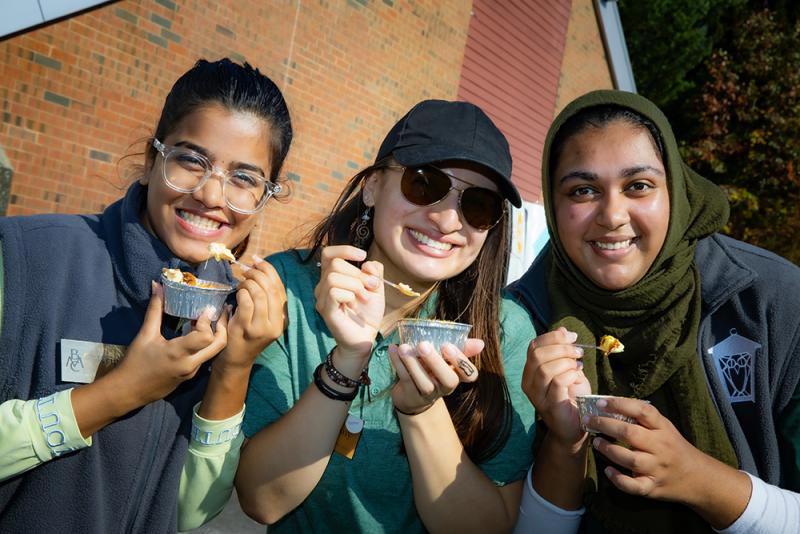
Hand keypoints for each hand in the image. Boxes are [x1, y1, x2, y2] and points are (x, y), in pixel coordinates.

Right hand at [112, 281, 227, 406]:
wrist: (129, 391)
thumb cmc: (135, 362)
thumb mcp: (145, 335)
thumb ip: (155, 310)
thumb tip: (158, 286)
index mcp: (178, 353)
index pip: (206, 337)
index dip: (207, 322)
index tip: (204, 309)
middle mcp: (190, 364)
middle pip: (219, 345)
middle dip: (222, 327)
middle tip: (221, 311)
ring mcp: (192, 371)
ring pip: (214, 352)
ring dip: (216, 335)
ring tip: (212, 319)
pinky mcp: (191, 376)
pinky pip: (205, 358)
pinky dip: (207, 344)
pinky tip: (200, 333)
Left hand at [215, 255, 286, 372]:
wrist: (236, 360)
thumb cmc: (246, 334)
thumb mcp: (261, 316)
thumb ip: (264, 298)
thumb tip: (259, 269)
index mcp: (283, 318)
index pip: (280, 289)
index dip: (269, 271)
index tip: (257, 260)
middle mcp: (277, 323)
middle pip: (271, 290)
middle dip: (258, 274)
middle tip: (246, 269)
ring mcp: (263, 327)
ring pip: (260, 295)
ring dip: (248, 283)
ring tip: (240, 282)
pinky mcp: (247, 329)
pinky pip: (247, 303)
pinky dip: (242, 293)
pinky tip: (237, 293)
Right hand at [314, 246, 383, 359]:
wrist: (366, 337)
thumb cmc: (368, 313)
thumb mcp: (376, 287)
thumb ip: (374, 272)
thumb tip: (367, 263)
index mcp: (332, 277)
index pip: (328, 253)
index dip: (345, 250)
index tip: (362, 255)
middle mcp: (323, 286)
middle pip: (334, 264)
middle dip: (358, 273)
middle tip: (372, 287)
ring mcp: (322, 299)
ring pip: (333, 277)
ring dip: (355, 285)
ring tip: (365, 298)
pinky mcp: (325, 310)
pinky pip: (334, 292)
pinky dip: (349, 295)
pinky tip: (355, 304)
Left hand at [388, 339, 481, 414]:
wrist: (412, 395)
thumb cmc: (432, 370)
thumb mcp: (446, 359)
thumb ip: (461, 348)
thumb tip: (480, 343)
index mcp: (456, 376)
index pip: (470, 375)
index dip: (462, 362)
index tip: (448, 346)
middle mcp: (445, 387)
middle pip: (448, 380)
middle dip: (436, 362)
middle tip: (423, 345)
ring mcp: (428, 394)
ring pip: (424, 382)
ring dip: (413, 363)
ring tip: (404, 347)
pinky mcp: (410, 395)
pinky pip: (405, 379)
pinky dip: (397, 363)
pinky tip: (393, 349)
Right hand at [522, 327, 590, 448]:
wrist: (575, 427)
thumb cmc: (571, 397)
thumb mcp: (568, 368)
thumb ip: (562, 351)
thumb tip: (563, 329)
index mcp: (530, 371)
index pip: (534, 346)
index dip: (553, 337)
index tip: (573, 337)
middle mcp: (528, 382)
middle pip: (537, 355)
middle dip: (561, 348)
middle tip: (578, 352)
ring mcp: (537, 395)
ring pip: (545, 368)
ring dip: (566, 362)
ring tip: (578, 365)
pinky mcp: (549, 405)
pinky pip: (557, 382)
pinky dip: (570, 374)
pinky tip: (578, 376)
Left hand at [588, 397, 719, 502]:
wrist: (697, 477)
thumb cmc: (674, 447)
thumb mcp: (665, 428)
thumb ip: (643, 419)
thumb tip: (610, 405)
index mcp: (663, 428)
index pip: (643, 411)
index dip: (620, 405)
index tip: (601, 402)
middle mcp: (661, 447)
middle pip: (631, 434)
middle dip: (606, 426)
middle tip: (589, 421)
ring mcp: (657, 469)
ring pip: (631, 460)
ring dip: (609, 450)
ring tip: (596, 443)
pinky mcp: (652, 488)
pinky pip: (634, 486)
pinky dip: (619, 479)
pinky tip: (608, 471)